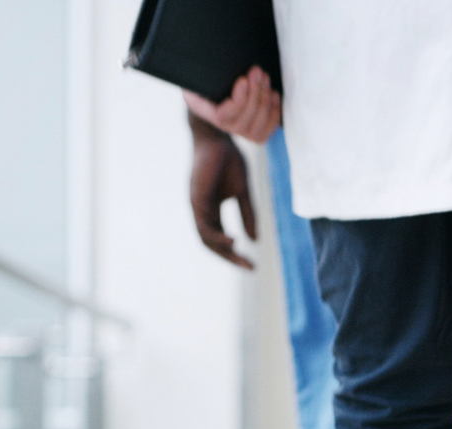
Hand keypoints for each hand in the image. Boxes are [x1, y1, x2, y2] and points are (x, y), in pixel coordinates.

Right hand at [183, 66, 280, 143]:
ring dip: (264, 100)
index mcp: (203, 109)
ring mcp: (238, 130)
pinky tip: (273, 94)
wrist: (213, 80)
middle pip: (242, 122)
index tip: (242, 80)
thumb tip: (210, 60)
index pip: (222, 117)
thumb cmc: (209, 72)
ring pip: (256, 128)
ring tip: (265, 78)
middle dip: (254, 93)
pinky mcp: (253, 130)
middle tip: (257, 71)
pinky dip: (274, 113)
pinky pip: (267, 131)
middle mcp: (220, 125)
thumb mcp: (199, 67)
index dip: (237, 100)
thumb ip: (204, 69)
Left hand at [189, 122, 256, 269]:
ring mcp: (197, 206)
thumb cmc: (229, 160)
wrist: (217, 137)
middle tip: (251, 268)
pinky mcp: (196, 200)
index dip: (236, 254)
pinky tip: (233, 241)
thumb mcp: (244, 192)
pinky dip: (217, 237)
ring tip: (241, 256)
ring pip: (207, 239)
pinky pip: (204, 226)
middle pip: (213, 244)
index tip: (254, 265)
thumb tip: (254, 241)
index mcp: (212, 209)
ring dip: (224, 251)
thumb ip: (248, 215)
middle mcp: (202, 211)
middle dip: (232, 258)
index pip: (222, 238)